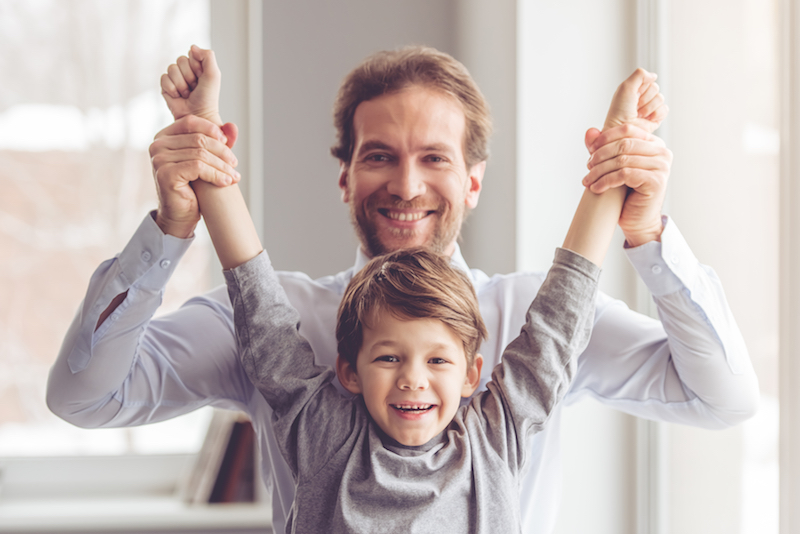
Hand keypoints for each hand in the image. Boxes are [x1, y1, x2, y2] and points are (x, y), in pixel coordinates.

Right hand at [149, 115, 238, 236]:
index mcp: (164, 137)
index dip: (212, 129)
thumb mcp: (206, 159)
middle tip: (234, 163)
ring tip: (234, 176)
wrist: (181, 215)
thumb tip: (233, 126)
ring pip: (201, 154)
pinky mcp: (166, 174)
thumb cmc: (192, 187)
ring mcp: (159, 159)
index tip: (228, 143)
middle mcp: (157, 145)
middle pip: (198, 139)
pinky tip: (226, 182)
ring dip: (222, 166)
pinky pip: (198, 167)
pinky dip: (216, 174)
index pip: (190, 122)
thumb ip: (219, 141)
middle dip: (221, 151)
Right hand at [161, 45, 221, 124]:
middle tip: (195, 88)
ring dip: (181, 84)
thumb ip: (208, 57)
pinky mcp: (166, 86)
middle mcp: (186, 70)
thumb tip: (192, 47)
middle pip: (181, 60)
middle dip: (189, 76)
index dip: (197, 66)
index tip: (202, 78)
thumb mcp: (213, 75)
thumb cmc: (207, 98)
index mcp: (198, 65)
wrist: (198, 115)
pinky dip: (172, 89)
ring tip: (188, 93)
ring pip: (172, 69)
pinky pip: (164, 78)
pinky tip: (178, 96)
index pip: (192, 53)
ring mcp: (175, 77)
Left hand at [583, 125, 671, 246]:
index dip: (606, 137)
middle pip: (624, 144)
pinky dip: (606, 181)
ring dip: (600, 170)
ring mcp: (661, 167)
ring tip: (588, 180)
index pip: (628, 129)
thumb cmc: (626, 194)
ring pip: (622, 160)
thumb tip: (589, 132)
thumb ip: (603, 147)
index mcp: (654, 144)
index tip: (590, 150)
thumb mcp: (613, 166)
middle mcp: (662, 153)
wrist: (638, 221)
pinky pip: (625, 174)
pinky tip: (596, 188)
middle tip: (588, 167)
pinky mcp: (656, 181)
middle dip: (601, 155)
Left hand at [603, 68, 667, 133]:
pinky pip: (665, 109)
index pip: (648, 80)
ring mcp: (650, 107)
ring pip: (660, 98)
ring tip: (638, 114)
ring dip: (648, 107)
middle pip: (655, 88)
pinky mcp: (656, 118)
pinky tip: (647, 118)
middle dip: (645, 98)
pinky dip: (656, 114)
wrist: (621, 129)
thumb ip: (640, 74)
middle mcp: (643, 97)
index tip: (632, 96)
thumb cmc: (619, 110)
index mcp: (635, 89)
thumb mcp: (626, 87)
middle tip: (635, 106)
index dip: (641, 88)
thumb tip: (654, 76)